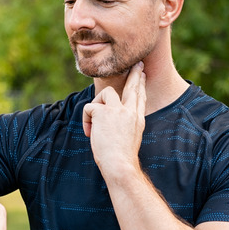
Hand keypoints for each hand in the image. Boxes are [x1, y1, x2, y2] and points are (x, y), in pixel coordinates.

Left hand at [83, 62, 146, 176]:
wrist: (120, 165)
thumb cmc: (121, 159)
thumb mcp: (129, 138)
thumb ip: (124, 125)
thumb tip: (108, 117)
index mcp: (138, 119)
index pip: (139, 97)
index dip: (140, 86)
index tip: (142, 75)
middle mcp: (131, 112)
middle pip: (133, 87)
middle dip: (135, 75)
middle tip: (138, 65)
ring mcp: (118, 110)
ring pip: (105, 93)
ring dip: (96, 106)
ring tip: (95, 125)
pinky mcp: (103, 112)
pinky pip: (89, 107)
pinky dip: (86, 120)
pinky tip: (90, 132)